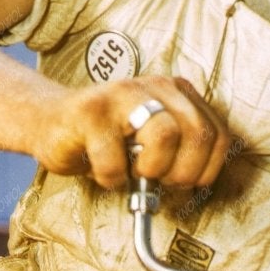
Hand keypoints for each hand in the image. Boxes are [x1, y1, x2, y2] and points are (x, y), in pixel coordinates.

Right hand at [30, 75, 232, 191]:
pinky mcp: (90, 111)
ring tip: (132, 173)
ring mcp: (122, 94)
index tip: (186, 183)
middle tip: (161, 182)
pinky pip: (115, 159)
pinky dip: (111, 178)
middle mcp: (155, 86)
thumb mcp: (154, 143)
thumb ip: (181, 153)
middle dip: (183, 172)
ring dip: (151, 170)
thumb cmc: (107, 140)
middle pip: (198, 133)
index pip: (218, 134)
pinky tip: (103, 171)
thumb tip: (199, 184)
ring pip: (165, 135)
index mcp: (177, 92)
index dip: (207, 169)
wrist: (52, 124)